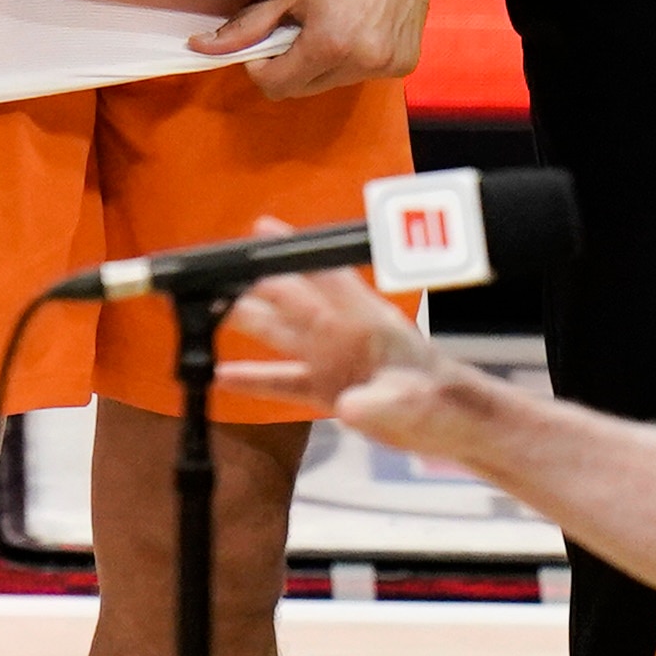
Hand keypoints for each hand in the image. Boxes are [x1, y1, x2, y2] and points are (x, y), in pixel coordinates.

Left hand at [196, 0, 442, 97]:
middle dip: (289, 63)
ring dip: (320, 61)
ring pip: (332, 83)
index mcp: (331, 45)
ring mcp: (391, 65)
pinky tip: (354, 24)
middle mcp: (364, 63)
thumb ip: (247, 24)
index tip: (262, 38)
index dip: (259, 64)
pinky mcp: (408, 61)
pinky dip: (350, 57)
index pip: (275, 86)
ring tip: (328, 20)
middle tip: (293, 24)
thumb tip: (202, 46)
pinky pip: (362, 74)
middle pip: (303, 89)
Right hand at [217, 254, 496, 457]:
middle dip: (250, 283)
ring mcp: (330, 359)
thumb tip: (346, 406)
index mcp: (365, 321)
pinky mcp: (326, 389)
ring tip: (201, 312)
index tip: (261, 228)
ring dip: (244, 321)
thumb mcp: (414, 402)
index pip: (326, 278)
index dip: (295, 252)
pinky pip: (281, 379)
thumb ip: (381, 402)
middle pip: (288, 300)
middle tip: (207, 274)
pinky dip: (251, 378)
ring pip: (278, 333)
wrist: (453, 427)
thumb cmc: (441, 402)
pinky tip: (218, 376)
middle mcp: (340, 332)